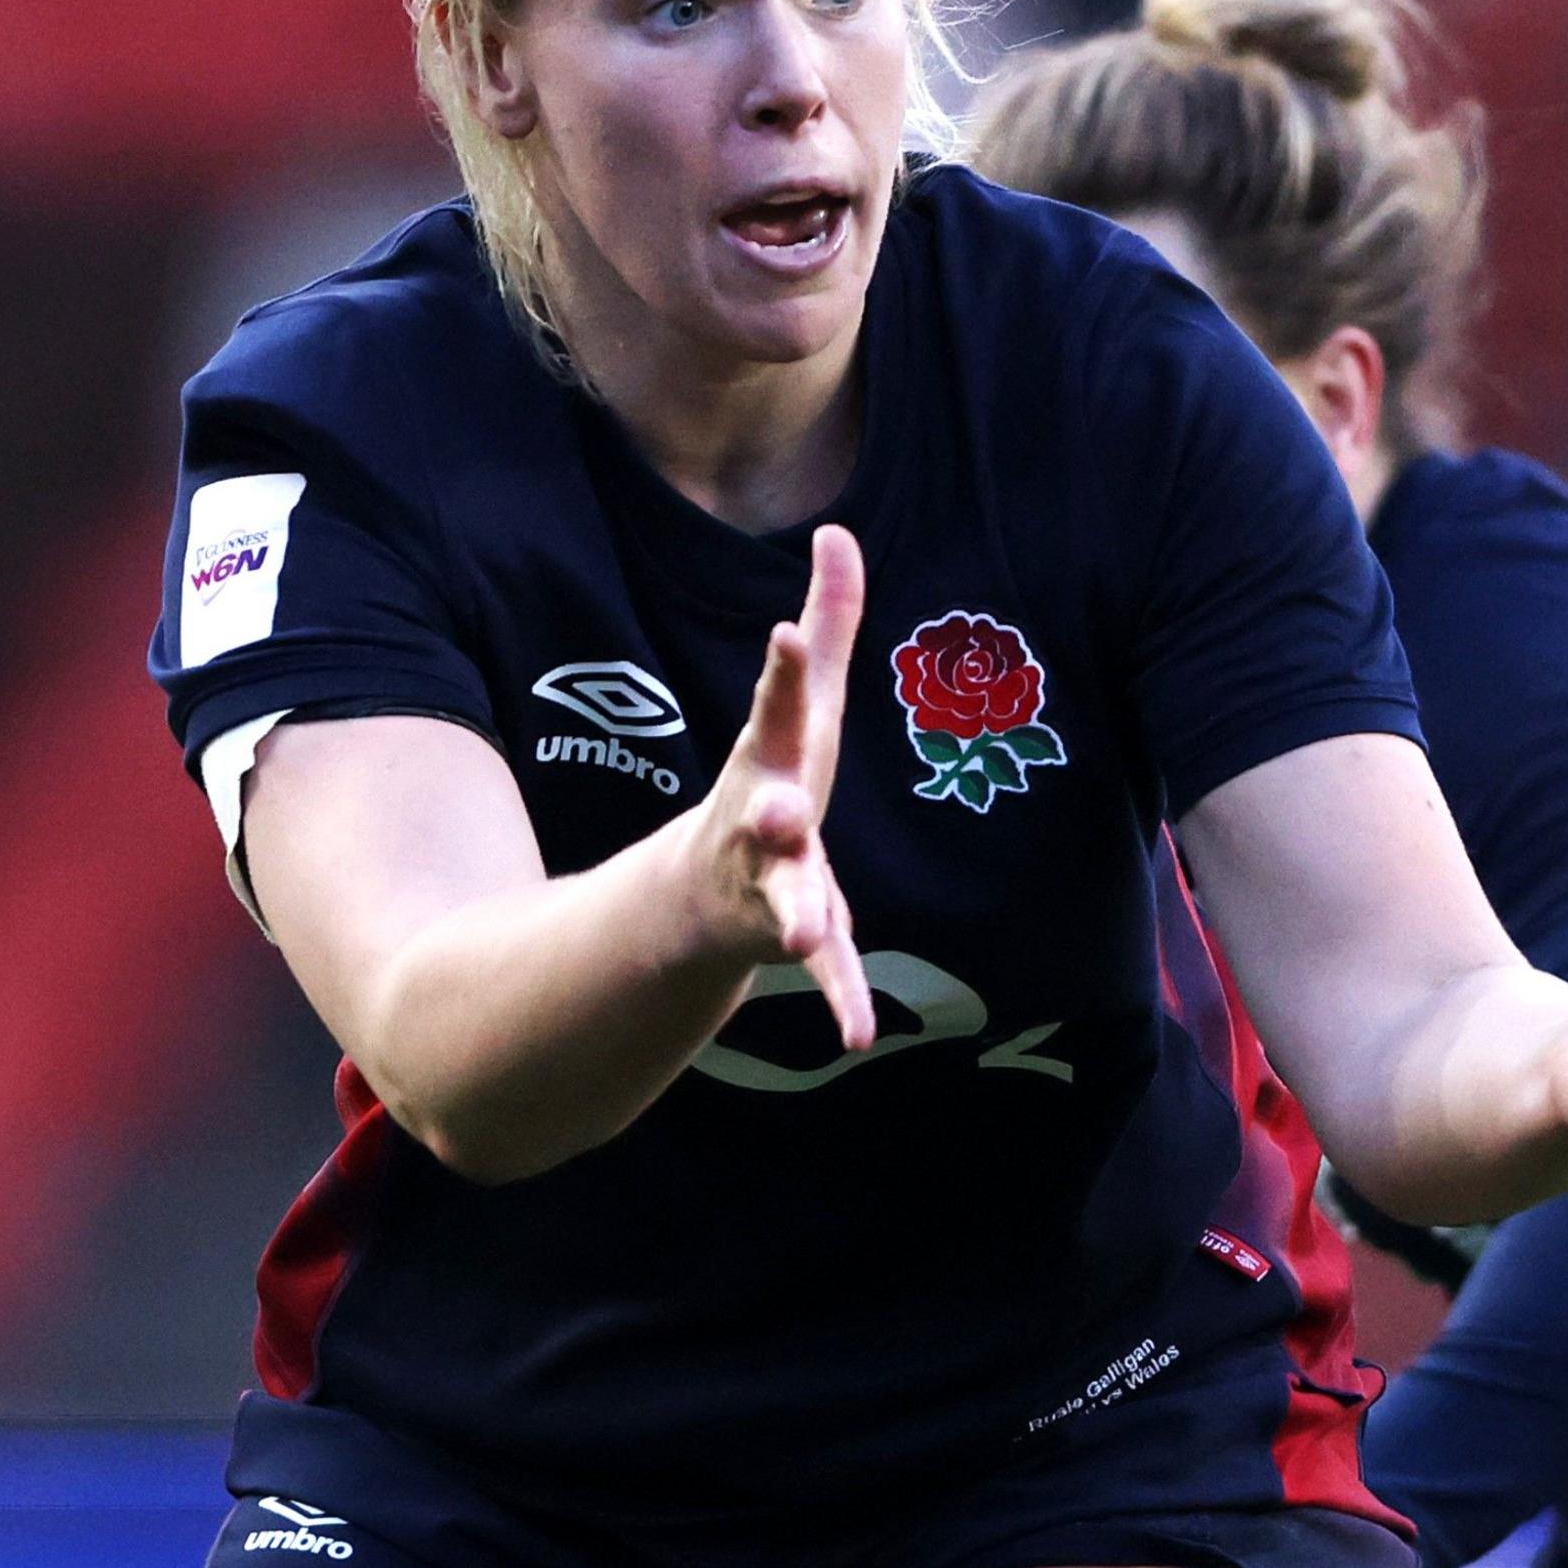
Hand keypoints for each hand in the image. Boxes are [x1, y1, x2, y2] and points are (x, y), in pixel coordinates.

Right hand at [686, 523, 873, 1047]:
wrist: (706, 890)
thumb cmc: (771, 777)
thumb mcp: (802, 704)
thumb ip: (826, 621)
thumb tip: (839, 531)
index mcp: (772, 758)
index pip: (780, 704)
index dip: (783, 668)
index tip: (785, 632)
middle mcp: (762, 822)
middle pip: (765, 814)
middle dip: (770, 813)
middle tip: (778, 809)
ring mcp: (770, 885)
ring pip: (784, 902)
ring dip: (796, 916)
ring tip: (804, 936)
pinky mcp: (795, 937)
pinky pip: (826, 971)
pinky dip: (844, 999)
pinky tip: (862, 1036)